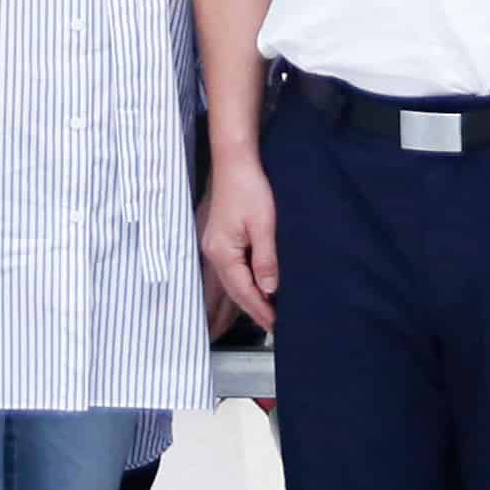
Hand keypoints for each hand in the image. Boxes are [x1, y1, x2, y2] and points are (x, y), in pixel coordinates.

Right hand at [197, 153, 280, 329]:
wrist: (234, 162)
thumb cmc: (249, 188)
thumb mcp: (263, 224)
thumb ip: (266, 259)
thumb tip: (270, 289)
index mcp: (223, 253)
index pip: (243, 290)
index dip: (260, 309)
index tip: (277, 325)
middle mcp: (213, 253)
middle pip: (233, 290)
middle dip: (254, 309)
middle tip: (274, 326)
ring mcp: (213, 246)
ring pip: (231, 282)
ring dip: (248, 298)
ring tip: (267, 313)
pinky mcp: (219, 239)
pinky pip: (231, 270)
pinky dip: (244, 283)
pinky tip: (255, 287)